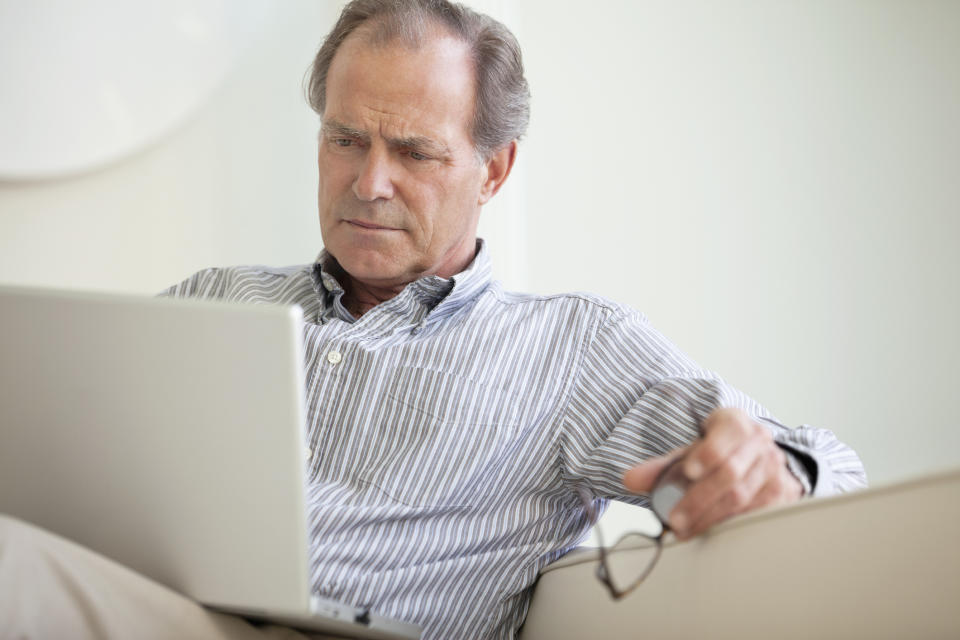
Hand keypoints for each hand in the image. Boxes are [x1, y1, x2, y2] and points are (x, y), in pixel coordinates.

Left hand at [622, 408, 802, 539]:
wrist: (757, 456)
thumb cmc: (718, 450)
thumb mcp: (691, 450)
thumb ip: (661, 465)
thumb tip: (630, 480)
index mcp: (735, 422)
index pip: (726, 434)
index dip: (707, 453)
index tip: (687, 471)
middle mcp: (760, 443)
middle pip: (730, 472)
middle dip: (699, 498)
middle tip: (674, 518)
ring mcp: (774, 469)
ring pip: (742, 496)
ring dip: (709, 517)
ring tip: (684, 529)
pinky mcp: (781, 494)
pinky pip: (754, 513)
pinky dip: (729, 524)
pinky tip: (709, 532)